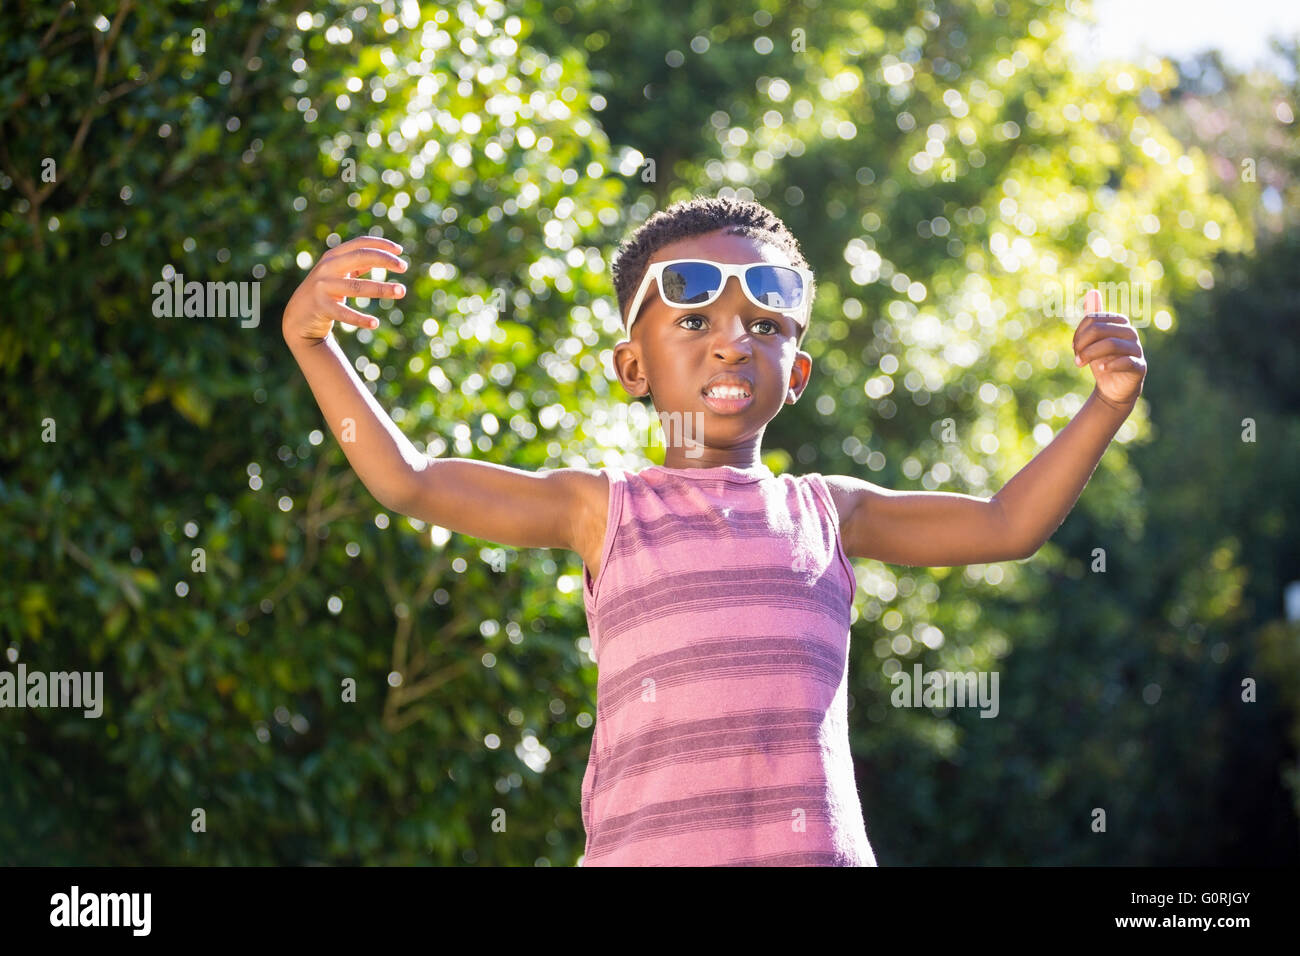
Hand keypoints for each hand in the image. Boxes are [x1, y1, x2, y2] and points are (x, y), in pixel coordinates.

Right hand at [282, 235, 407, 346]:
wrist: (297, 316)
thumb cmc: (324, 291)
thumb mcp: (339, 273)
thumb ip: (358, 264)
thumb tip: (386, 256)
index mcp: (333, 256)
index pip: (360, 244)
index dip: (381, 244)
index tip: (400, 251)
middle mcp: (327, 267)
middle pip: (360, 257)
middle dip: (385, 260)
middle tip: (405, 267)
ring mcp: (323, 286)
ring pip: (357, 286)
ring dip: (382, 288)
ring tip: (402, 291)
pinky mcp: (322, 307)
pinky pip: (345, 313)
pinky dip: (360, 319)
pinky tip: (375, 323)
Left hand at [1071, 289, 1146, 409]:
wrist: (1114, 387)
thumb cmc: (1103, 359)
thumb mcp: (1094, 339)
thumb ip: (1094, 317)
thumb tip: (1092, 292)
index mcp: (1119, 322)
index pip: (1093, 319)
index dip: (1079, 333)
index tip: (1074, 348)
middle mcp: (1131, 333)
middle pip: (1100, 330)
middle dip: (1082, 344)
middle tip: (1076, 359)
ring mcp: (1137, 349)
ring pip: (1112, 344)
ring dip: (1091, 355)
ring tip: (1080, 364)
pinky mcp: (1139, 367)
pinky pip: (1127, 362)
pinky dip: (1111, 365)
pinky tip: (1101, 369)